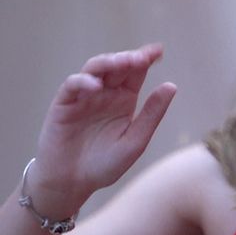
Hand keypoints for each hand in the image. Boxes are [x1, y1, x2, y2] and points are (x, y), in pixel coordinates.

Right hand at [29, 44, 176, 213]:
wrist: (73, 183)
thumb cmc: (105, 164)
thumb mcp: (135, 141)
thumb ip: (152, 114)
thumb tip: (171, 85)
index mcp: (125, 99)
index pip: (136, 72)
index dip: (146, 58)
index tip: (159, 50)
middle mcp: (105, 94)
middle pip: (117, 66)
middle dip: (129, 58)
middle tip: (142, 57)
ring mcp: (83, 97)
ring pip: (94, 69)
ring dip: (108, 63)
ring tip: (123, 63)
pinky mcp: (63, 105)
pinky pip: (72, 85)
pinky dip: (83, 82)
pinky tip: (95, 85)